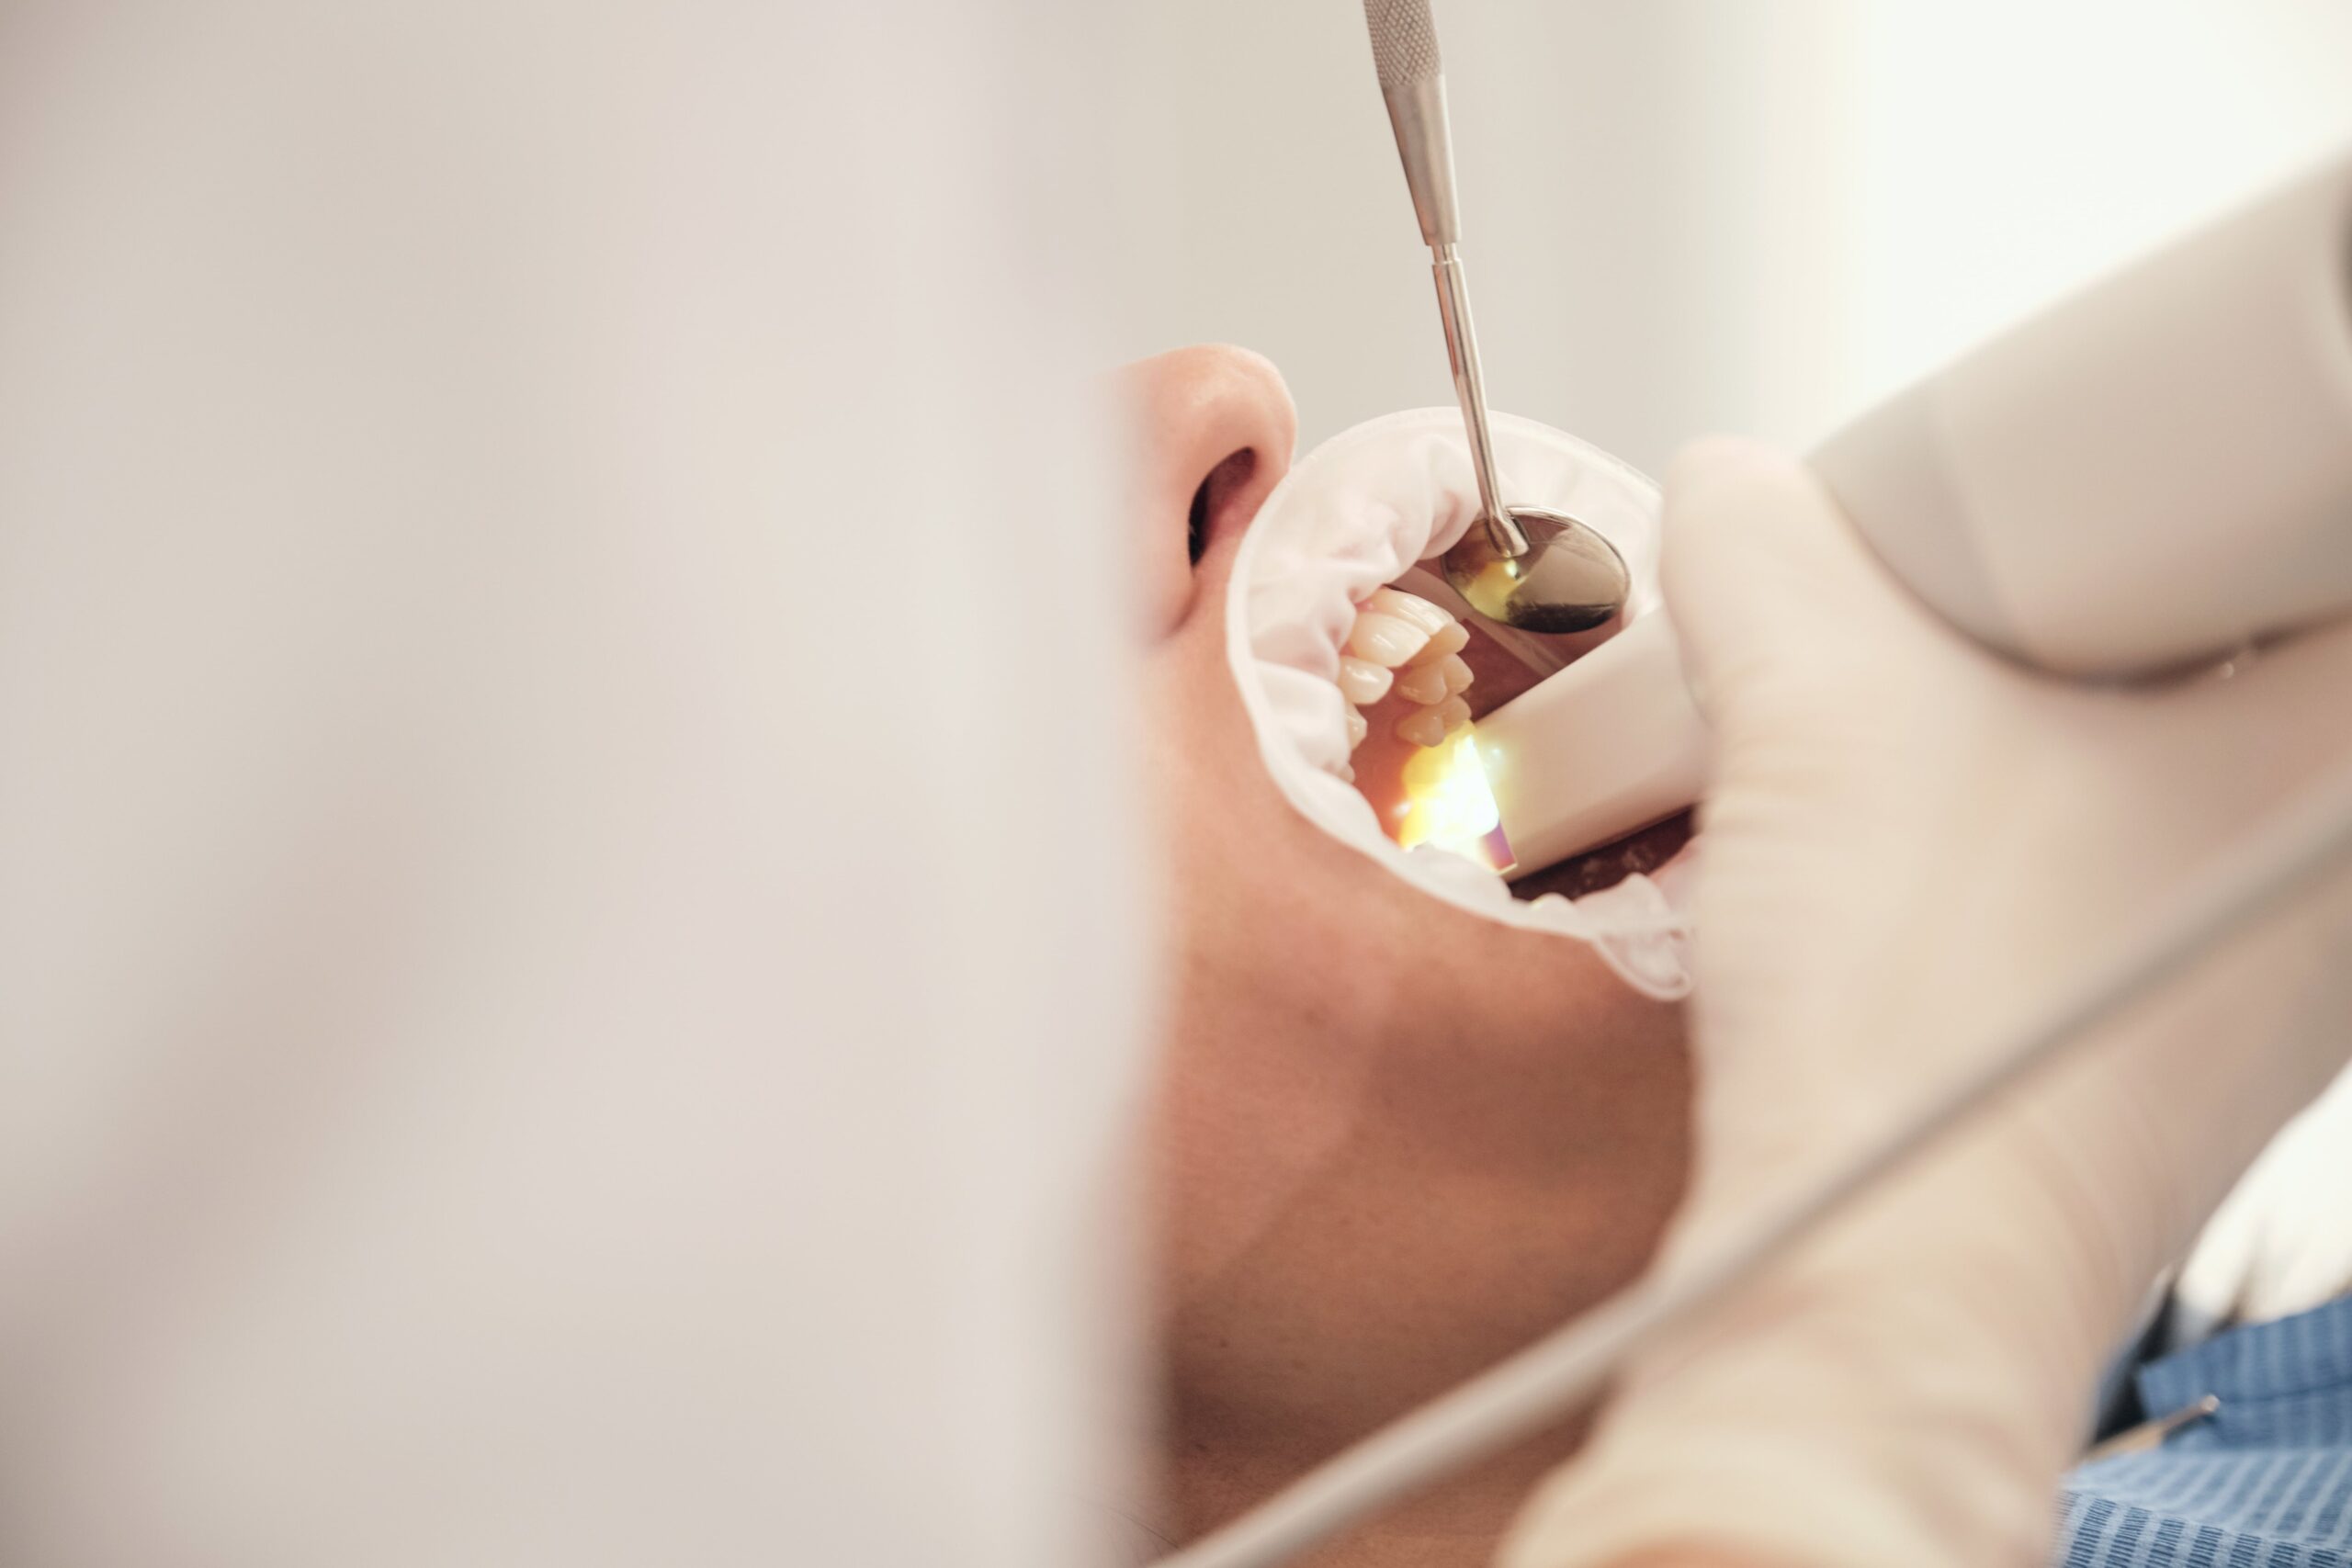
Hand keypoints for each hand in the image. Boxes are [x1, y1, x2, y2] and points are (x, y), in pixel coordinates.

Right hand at [1501, 439, 2351, 1567]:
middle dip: (2117, 561)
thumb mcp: (1819, 716)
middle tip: (2004, 539)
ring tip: (1949, 672)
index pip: (2308, 518)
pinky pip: (2159, 825)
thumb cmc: (1926, 1040)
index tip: (2109, 439)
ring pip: (2212, 727)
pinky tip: (1937, 794)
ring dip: (2080, 673)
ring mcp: (2301, 956)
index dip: (2209, 461)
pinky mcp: (2211, 1011)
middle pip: (2266, 617)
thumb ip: (1766, 551)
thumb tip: (1737, 487)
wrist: (1874, 1285)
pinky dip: (2060, 775)